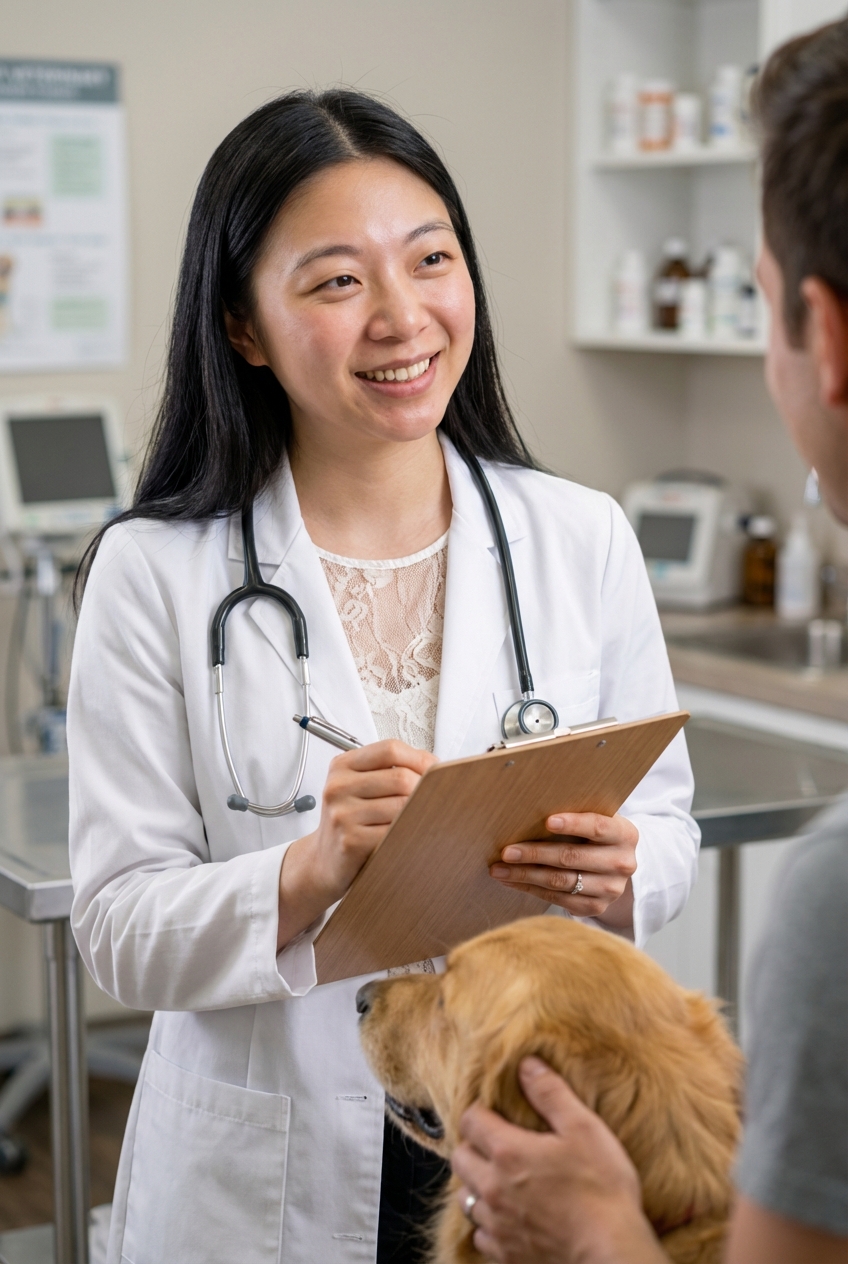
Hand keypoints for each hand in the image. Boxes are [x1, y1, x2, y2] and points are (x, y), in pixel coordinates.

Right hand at [277, 740, 435, 949]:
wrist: (324, 861)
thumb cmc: (350, 821)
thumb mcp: (359, 786)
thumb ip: (389, 771)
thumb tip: (436, 766)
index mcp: (342, 766)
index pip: (390, 750)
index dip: (420, 758)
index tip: (435, 770)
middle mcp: (338, 787)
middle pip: (400, 778)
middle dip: (424, 789)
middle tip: (432, 800)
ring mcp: (342, 814)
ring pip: (401, 806)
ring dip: (418, 814)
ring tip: (419, 819)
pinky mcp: (350, 842)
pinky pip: (394, 832)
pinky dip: (407, 834)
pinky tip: (406, 836)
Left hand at [452, 1057, 663, 1263]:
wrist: (611, 1254)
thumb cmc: (601, 1191)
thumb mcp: (583, 1128)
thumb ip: (551, 1093)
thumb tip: (527, 1065)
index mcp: (507, 1152)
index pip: (470, 1120)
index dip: (481, 1112)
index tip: (496, 1113)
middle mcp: (493, 1188)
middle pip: (459, 1158)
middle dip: (473, 1147)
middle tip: (496, 1144)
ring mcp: (497, 1224)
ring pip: (466, 1198)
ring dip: (478, 1185)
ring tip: (501, 1180)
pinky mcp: (506, 1254)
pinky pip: (481, 1235)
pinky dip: (489, 1223)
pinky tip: (509, 1217)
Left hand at [489, 812, 637, 920]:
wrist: (614, 867)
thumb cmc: (594, 835)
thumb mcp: (596, 820)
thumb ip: (576, 814)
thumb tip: (530, 808)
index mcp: (625, 834)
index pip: (597, 827)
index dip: (573, 824)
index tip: (547, 821)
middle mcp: (622, 863)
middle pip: (571, 858)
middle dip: (534, 854)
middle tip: (506, 851)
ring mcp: (610, 889)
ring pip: (560, 881)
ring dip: (525, 875)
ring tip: (499, 868)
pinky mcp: (595, 907)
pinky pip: (557, 898)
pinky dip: (530, 889)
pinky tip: (512, 880)